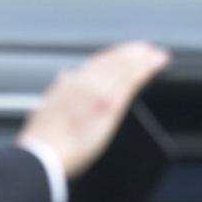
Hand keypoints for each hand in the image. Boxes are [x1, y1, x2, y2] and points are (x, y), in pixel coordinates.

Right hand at [18, 41, 169, 177]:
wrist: (44, 154)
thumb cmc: (44, 140)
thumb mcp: (48, 108)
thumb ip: (60, 90)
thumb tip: (65, 74)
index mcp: (70, 83)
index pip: (95, 64)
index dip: (111, 57)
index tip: (122, 53)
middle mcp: (85, 82)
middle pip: (111, 61)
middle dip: (129, 53)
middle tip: (144, 48)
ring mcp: (99, 91)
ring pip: (124, 66)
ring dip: (141, 57)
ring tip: (155, 54)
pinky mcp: (111, 103)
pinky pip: (132, 79)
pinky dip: (146, 67)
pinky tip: (157, 62)